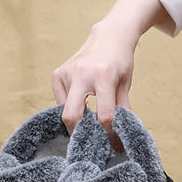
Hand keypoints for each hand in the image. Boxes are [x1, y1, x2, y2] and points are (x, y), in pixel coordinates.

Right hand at [52, 20, 134, 148]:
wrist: (109, 37)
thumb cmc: (120, 63)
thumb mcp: (125, 86)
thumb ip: (122, 111)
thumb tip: (118, 138)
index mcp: (104, 76)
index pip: (104, 116)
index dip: (109, 134)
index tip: (113, 144)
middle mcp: (82, 73)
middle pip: (72, 116)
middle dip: (79, 133)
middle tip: (90, 139)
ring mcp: (67, 72)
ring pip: (64, 111)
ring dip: (76, 119)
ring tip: (88, 117)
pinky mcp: (57, 74)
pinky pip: (59, 101)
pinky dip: (70, 107)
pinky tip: (80, 101)